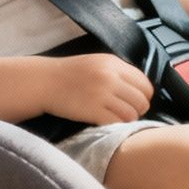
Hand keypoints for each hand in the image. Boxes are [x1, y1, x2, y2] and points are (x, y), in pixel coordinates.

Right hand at [39, 53, 153, 124]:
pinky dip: (116, 126)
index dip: (144, 95)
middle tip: (126, 112)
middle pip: (141, 101)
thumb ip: (118, 72)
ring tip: (116, 118)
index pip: (145, 84)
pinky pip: (117, 123)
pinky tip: (106, 122)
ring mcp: (102, 95)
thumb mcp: (96, 63)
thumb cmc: (69, 74)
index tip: (134, 101)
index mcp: (113, 64)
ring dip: (128, 120)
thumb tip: (140, 90)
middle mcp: (110, 77)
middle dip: (138, 110)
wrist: (43, 82)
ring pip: (132, 114)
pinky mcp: (93, 111)